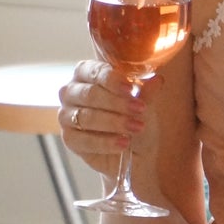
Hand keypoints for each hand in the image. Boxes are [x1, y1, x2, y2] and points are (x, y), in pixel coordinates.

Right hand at [58, 60, 161, 180]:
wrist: (136, 152)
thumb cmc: (136, 119)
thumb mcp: (145, 105)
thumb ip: (147, 93)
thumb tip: (157, 79)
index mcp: (86, 73)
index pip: (94, 71)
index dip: (112, 80)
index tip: (131, 88)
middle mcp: (71, 91)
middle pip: (89, 94)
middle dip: (116, 103)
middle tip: (139, 110)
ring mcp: (66, 115)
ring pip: (86, 117)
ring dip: (113, 122)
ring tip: (137, 128)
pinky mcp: (69, 139)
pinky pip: (83, 140)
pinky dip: (105, 142)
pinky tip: (123, 143)